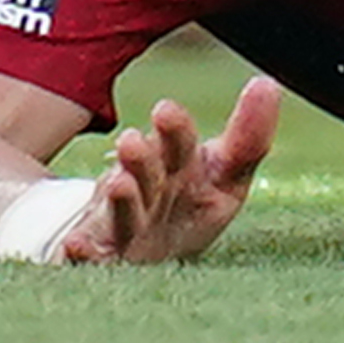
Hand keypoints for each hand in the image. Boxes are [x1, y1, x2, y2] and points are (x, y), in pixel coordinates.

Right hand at [54, 77, 280, 265]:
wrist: (141, 251)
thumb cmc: (186, 205)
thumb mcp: (224, 175)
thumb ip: (248, 138)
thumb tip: (267, 83)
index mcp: (176, 164)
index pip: (178, 142)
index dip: (174, 129)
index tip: (166, 111)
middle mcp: (145, 188)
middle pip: (144, 170)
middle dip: (140, 157)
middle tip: (133, 142)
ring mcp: (121, 223)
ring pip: (118, 209)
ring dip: (118, 197)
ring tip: (117, 183)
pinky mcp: (102, 258)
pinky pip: (89, 255)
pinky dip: (81, 250)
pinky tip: (76, 245)